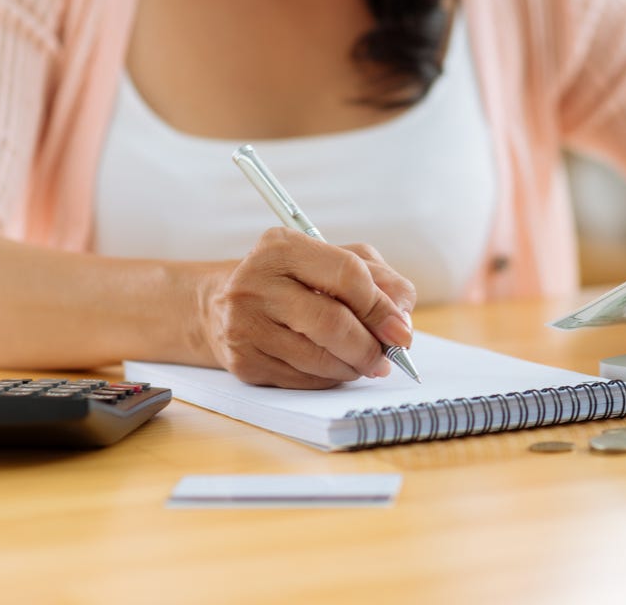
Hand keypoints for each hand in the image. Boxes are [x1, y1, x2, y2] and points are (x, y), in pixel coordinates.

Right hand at [198, 228, 416, 388]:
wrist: (221, 306)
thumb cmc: (291, 280)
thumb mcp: (333, 261)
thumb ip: (377, 278)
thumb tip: (403, 316)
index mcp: (282, 247)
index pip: (347, 276)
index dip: (381, 307)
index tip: (402, 330)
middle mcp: (255, 283)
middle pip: (332, 323)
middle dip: (370, 346)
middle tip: (387, 357)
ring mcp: (244, 325)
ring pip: (319, 359)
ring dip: (353, 367)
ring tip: (363, 362)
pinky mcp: (242, 361)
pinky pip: (302, 379)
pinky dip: (328, 378)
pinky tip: (332, 368)